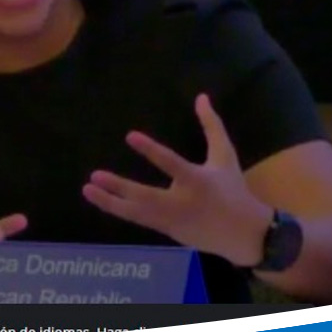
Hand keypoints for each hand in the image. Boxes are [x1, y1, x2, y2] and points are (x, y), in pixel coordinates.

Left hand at [82, 94, 273, 266]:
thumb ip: (211, 126)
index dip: (150, 150)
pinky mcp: (166, 230)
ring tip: (87, 190)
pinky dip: (120, 209)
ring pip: (136, 213)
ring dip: (109, 202)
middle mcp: (181, 202)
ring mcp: (171, 220)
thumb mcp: (225, 155)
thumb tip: (201, 96)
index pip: (170, 163)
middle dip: (118, 187)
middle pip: (145, 196)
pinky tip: (101, 199)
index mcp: (197, 181)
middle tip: (94, 175)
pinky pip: (139, 220)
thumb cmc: (233, 189)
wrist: (244, 234)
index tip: (129, 136)